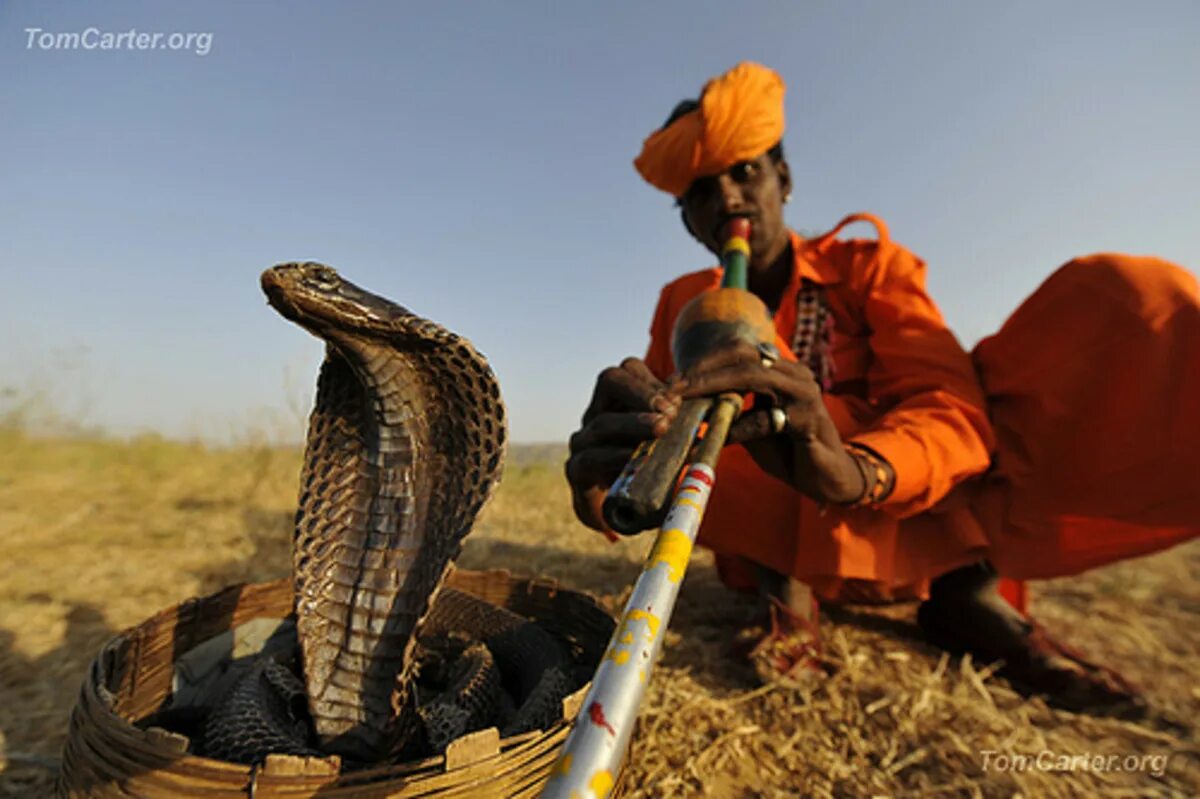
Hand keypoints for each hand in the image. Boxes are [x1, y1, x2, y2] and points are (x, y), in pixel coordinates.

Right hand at [565, 358, 679, 529]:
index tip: (677, 399)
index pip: (628, 370)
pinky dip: (616, 456)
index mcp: (619, 401)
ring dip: (634, 424)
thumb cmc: (649, 470)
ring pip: (602, 422)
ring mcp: (583, 441)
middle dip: (641, 391)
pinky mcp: (577, 470)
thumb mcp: (667, 444)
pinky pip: (591, 458)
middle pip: (610, 380)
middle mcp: (597, 413)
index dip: (652, 379)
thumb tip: (703, 405)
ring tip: (661, 428)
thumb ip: (680, 424)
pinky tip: (635, 457)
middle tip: (668, 411)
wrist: (620, 510)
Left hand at [669, 344, 863, 503]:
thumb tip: (688, 406)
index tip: (673, 380)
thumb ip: (728, 412)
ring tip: (686, 399)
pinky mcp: (810, 419)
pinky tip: (718, 435)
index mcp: (781, 371)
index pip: (738, 351)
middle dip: (703, 369)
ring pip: (753, 375)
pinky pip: (767, 418)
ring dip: (714, 385)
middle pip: (742, 354)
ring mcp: (805, 393)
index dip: (703, 362)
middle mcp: (794, 374)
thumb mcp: (751, 428)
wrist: (827, 479)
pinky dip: (739, 426)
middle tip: (673, 386)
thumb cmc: (788, 452)